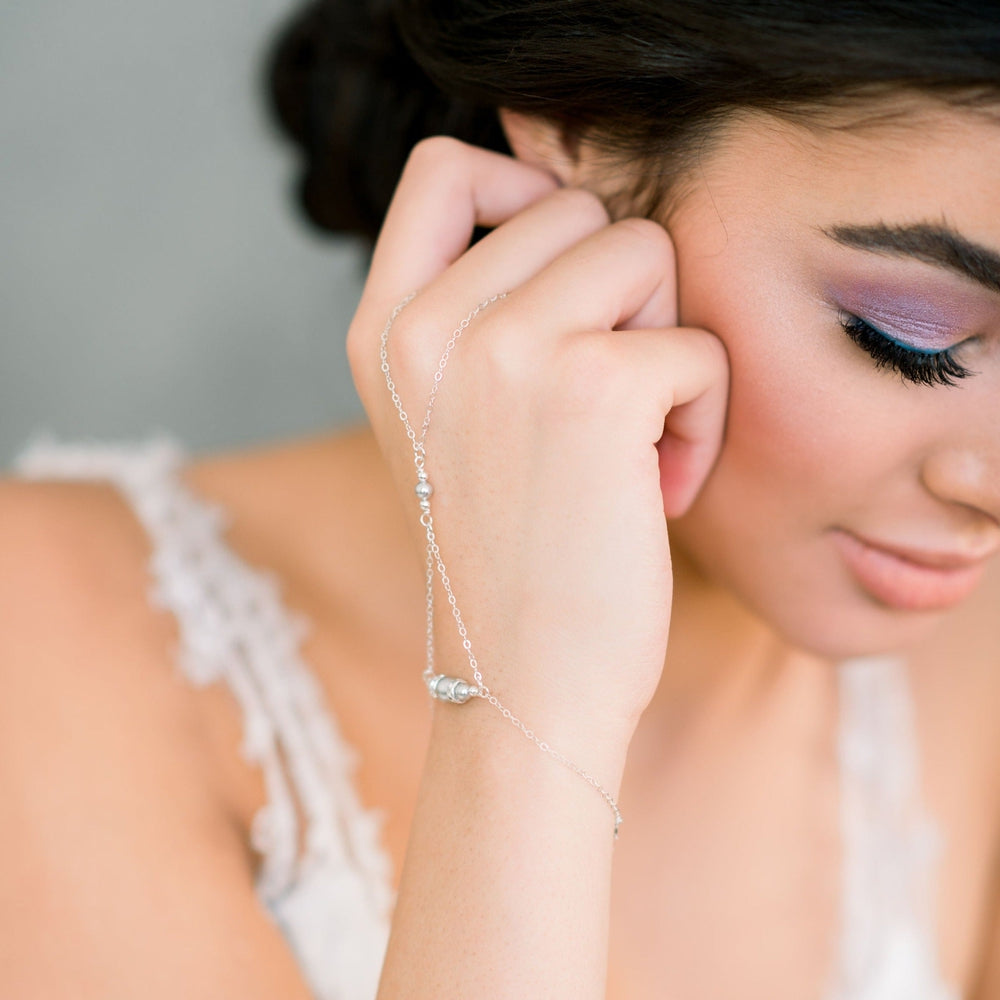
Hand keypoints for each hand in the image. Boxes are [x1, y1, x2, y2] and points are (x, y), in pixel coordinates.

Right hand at [348, 137, 728, 753]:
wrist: (520, 689)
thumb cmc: (507, 561)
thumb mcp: (447, 427)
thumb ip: (478, 318)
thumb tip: (571, 216)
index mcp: (383, 333)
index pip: (443, 169)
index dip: (519, 188)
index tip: (563, 269)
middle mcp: (429, 328)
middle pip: (575, 209)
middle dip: (618, 293)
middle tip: (606, 395)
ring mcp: (504, 351)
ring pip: (643, 252)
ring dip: (664, 343)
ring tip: (636, 440)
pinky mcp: (593, 389)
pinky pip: (697, 343)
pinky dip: (703, 414)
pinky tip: (661, 486)